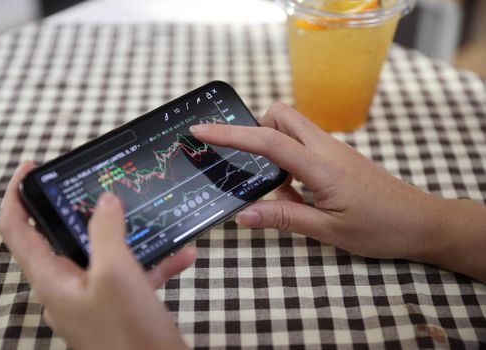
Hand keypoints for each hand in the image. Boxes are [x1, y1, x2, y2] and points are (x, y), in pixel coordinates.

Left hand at [0, 162, 193, 349]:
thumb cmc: (129, 336)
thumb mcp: (116, 273)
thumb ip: (106, 231)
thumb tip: (104, 201)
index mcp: (52, 281)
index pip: (17, 230)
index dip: (18, 195)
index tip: (32, 168)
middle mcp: (68, 289)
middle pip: (64, 238)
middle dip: (85, 210)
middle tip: (102, 188)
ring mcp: (94, 300)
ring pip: (105, 255)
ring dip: (129, 236)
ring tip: (150, 217)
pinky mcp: (119, 307)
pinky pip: (132, 276)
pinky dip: (154, 262)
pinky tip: (182, 254)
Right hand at [190, 103, 485, 281]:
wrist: (422, 222)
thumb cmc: (379, 229)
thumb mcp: (328, 230)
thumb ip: (284, 218)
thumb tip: (243, 214)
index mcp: (320, 165)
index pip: (267, 140)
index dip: (231, 133)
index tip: (201, 129)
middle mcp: (325, 148)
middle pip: (281, 116)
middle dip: (255, 129)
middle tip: (247, 163)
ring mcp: (334, 149)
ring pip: (293, 128)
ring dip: (273, 148)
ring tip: (274, 189)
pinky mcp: (339, 157)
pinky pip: (304, 145)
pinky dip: (289, 161)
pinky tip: (296, 194)